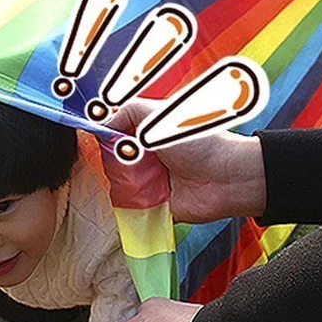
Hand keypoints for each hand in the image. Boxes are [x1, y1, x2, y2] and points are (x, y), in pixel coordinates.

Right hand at [108, 101, 266, 221]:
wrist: (226, 178)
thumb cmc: (198, 143)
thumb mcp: (158, 114)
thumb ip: (128, 112)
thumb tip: (103, 124)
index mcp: (147, 135)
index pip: (115, 135)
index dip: (105, 137)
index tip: (96, 137)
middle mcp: (147, 158)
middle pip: (113, 161)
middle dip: (112, 162)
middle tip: (124, 159)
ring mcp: (149, 183)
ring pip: (119, 185)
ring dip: (119, 184)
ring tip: (132, 178)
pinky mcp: (153, 207)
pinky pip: (131, 209)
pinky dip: (126, 207)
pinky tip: (128, 199)